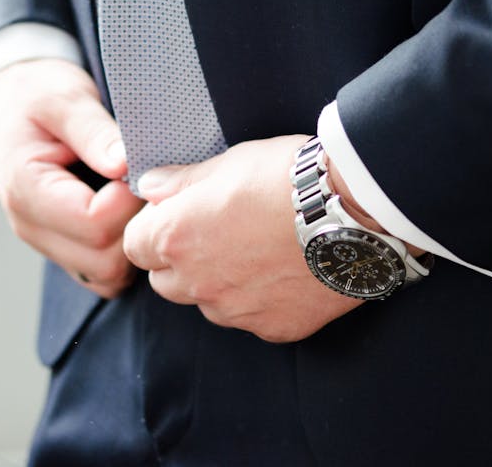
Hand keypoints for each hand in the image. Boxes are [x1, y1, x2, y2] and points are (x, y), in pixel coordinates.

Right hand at [0, 58, 143, 297]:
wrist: (7, 103)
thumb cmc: (36, 97)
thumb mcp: (64, 100)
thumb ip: (94, 132)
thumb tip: (124, 164)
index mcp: (27, 190)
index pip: (95, 224)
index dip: (127, 200)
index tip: (134, 168)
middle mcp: (32, 227)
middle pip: (104, 261)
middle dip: (134, 226)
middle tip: (143, 185)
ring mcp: (47, 243)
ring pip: (107, 277)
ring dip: (132, 243)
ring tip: (135, 197)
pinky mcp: (63, 248)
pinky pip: (103, 274)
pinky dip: (124, 253)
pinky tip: (128, 212)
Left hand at [122, 135, 362, 342]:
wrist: (356, 210)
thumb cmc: (289, 176)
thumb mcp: (230, 162)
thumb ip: (182, 182)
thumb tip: (149, 187)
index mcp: (177, 238)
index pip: (135, 245)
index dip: (153, 229)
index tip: (177, 215)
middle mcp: (199, 283)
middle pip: (166, 281)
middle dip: (179, 260)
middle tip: (217, 232)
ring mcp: (237, 311)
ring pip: (209, 303)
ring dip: (219, 283)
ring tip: (258, 251)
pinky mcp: (274, 328)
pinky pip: (253, 318)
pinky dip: (261, 300)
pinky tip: (286, 271)